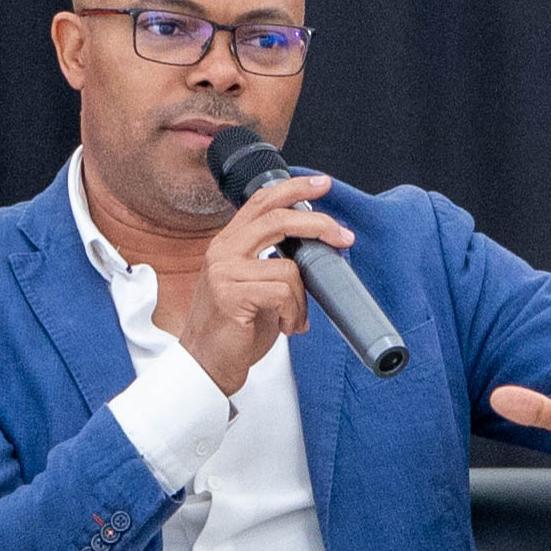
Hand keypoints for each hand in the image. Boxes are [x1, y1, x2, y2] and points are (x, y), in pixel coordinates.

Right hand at [180, 174, 355, 395]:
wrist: (206, 366)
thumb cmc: (233, 330)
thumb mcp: (252, 285)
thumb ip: (271, 262)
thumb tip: (313, 248)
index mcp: (228, 244)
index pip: (261, 201)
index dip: (293, 188)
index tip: (322, 184)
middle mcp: (222, 251)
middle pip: (277, 218)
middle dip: (318, 225)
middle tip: (344, 237)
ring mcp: (224, 272)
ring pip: (288, 267)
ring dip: (302, 298)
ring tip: (294, 319)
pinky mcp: (231, 295)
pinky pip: (282, 292)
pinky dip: (292, 313)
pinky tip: (285, 327)